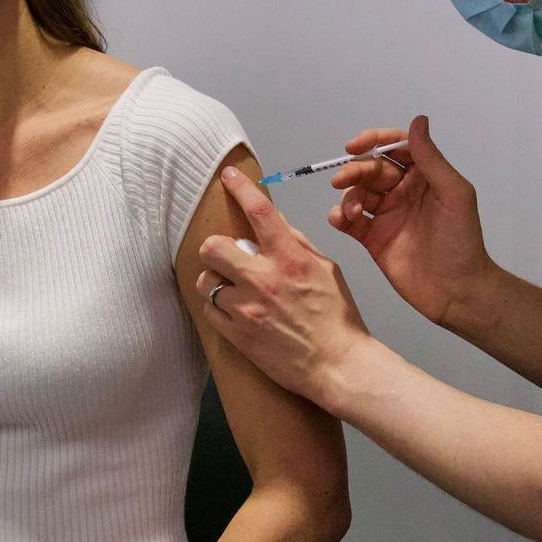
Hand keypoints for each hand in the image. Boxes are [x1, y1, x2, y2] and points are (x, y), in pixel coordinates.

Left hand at [196, 167, 369, 406]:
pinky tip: (235, 310)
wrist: (336, 365)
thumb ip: (297, 243)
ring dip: (216, 281)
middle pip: (212, 246)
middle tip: (228, 257)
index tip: (228, 176)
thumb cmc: (336, 316)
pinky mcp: (235, 333)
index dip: (241, 188)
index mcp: (289, 258)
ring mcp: (245, 308)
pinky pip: (208, 309)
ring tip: (233, 289)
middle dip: (216, 249)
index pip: (260, 212)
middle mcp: (263, 279)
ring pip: (205, 280)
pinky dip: (218, 307)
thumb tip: (274, 222)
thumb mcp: (326, 269)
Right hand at [328, 115, 497, 328]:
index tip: (355, 146)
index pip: (395, 148)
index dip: (374, 142)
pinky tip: (339, 220)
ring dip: (348, 196)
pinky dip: (339, 217)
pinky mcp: (372, 238)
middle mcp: (403, 191)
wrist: (456, 291)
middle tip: (341, 179)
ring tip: (349, 211)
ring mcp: (386, 215)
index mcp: (424, 177)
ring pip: (358, 193)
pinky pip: (350, 222)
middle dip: (355, 171)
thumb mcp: (453, 194)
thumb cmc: (461, 241)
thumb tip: (417, 120)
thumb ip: (431, 158)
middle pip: (372, 170)